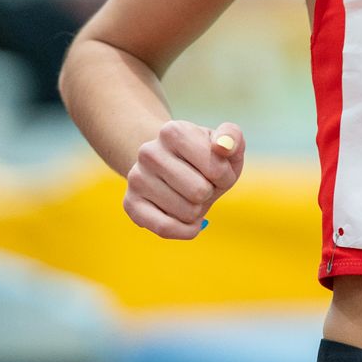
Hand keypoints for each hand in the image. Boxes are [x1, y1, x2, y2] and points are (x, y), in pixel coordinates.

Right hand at [123, 119, 245, 238]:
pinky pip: (165, 229)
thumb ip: (232, 136)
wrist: (174, 165)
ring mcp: (136, 178)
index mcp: (173, 131)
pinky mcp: (130, 204)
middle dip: (209, 192)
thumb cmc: (206, 155)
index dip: (225, 175)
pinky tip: (188, 220)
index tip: (217, 169)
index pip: (215, 169)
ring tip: (188, 194)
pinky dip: (186, 230)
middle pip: (200, 192)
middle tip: (201, 183)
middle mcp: (148, 152)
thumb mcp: (225, 141)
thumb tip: (222, 146)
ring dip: (198, 210)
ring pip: (187, 213)